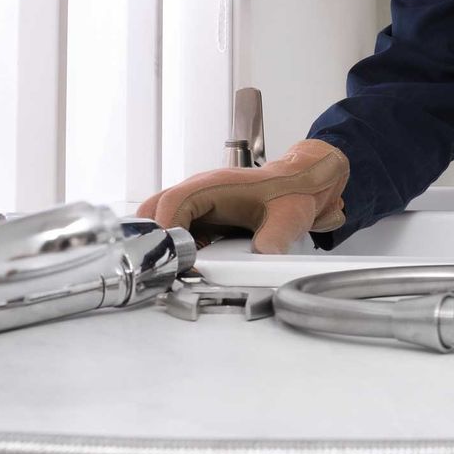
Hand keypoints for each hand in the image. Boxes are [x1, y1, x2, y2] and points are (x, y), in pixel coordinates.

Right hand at [138, 139, 348, 253]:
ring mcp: (197, 203)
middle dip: (153, 238)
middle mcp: (199, 191)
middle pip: (155, 210)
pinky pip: (176, 229)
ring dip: (162, 243)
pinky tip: (188, 265)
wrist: (300, 185)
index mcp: (213, 185)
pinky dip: (175, 247)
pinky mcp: (201, 216)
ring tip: (174, 269)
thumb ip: (275, 239)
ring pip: (160, 219)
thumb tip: (262, 260)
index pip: (173, 203)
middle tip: (165, 266)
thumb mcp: (287, 218)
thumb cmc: (291, 193)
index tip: (170, 256)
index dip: (166, 230)